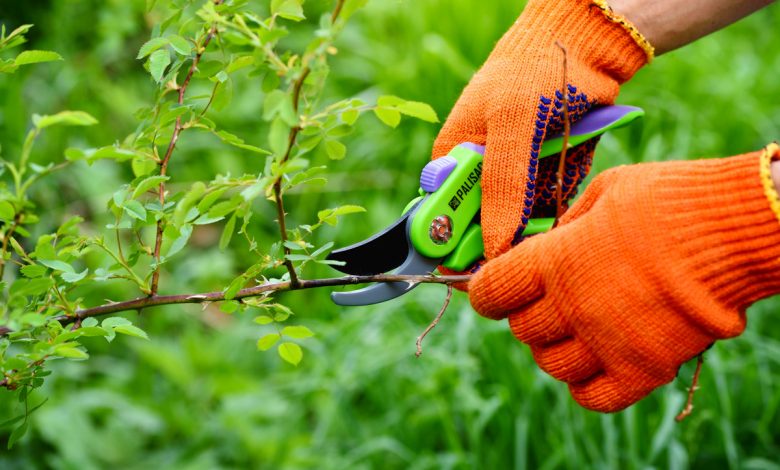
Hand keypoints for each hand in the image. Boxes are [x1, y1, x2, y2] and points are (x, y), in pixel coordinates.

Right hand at [432, 0, 651, 260]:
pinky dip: (559, 208)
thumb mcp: (512, 127)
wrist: (584, 44)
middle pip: (484, 229)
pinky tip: (567, 186)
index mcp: (454, 159)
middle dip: (506, 237)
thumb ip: (501, 188)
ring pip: (519, 226)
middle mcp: (480, 173)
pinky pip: (548, 211)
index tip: (483, 267)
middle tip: (529, 236)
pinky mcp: (545, 178)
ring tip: (552, 193)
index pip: (445, 218)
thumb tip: (492, 247)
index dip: (459, 247)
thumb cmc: (534, 73)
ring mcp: (514, 177)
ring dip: (538, 224)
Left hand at [468, 145, 779, 411]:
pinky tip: (596, 361)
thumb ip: (566, 224)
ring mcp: (606, 342)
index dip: (486, 292)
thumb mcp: (604, 192)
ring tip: (575, 329)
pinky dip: (586, 385)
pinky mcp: (643, 369)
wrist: (733, 230)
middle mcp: (572, 306)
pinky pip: (593, 397)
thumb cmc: (667, 199)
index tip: (493, 289)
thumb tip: (545, 242)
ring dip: (555, 349)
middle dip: (527, 315)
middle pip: (522, 331)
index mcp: (554, 260)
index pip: (491, 292)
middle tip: (546, 300)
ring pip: (551, 365)